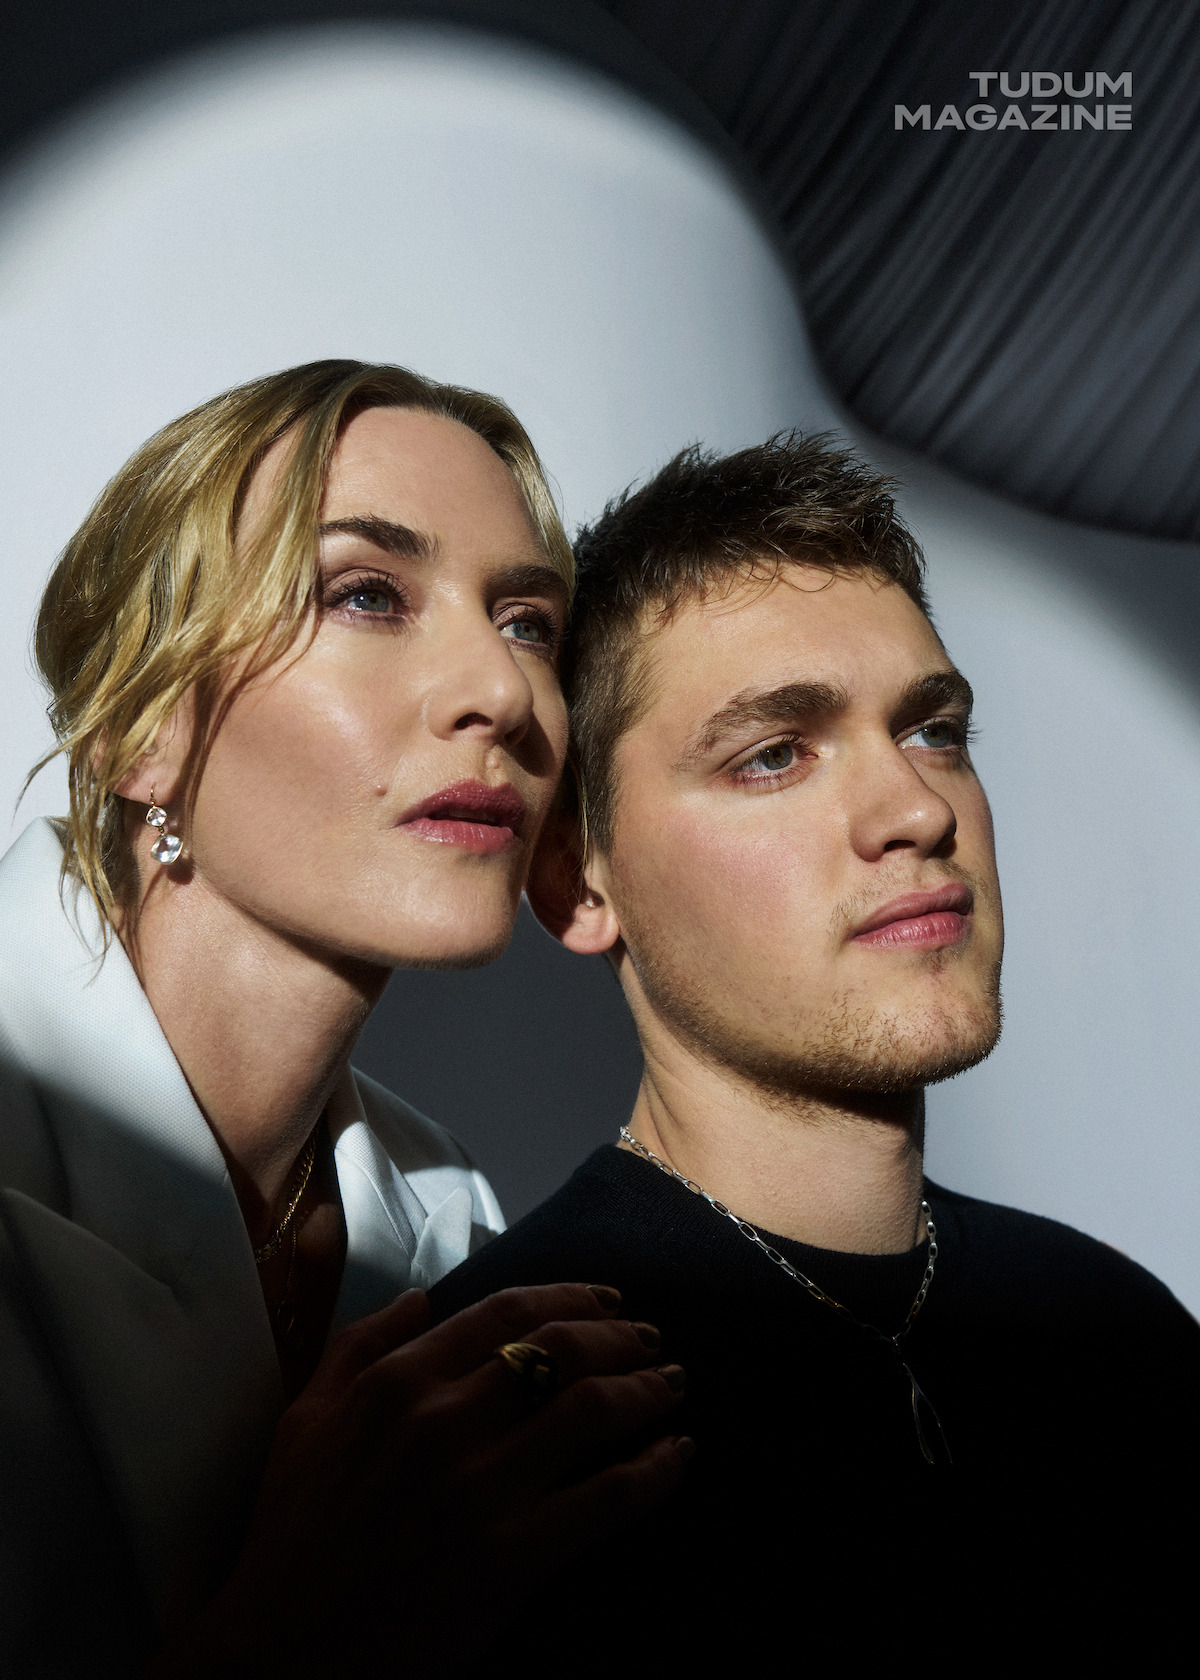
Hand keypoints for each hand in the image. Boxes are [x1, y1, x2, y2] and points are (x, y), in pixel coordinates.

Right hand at [152, 1284, 688, 1677]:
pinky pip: (608, 1497)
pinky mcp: (513, 1556)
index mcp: (397, 1381)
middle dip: (620, 1335)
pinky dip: (656, 1470)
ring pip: (593, 1410)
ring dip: (648, 1389)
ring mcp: (483, 1488)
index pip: (507, 1313)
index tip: (606, 1300)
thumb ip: (358, 1346)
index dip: (571, 1297)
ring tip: (672, 1384)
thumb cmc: (293, 1534)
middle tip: (650, 1337)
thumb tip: (420, 1296)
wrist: (285, 1652)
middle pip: (562, 1349)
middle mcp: (445, 1420)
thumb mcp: (303, 1420)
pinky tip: (678, 1455)